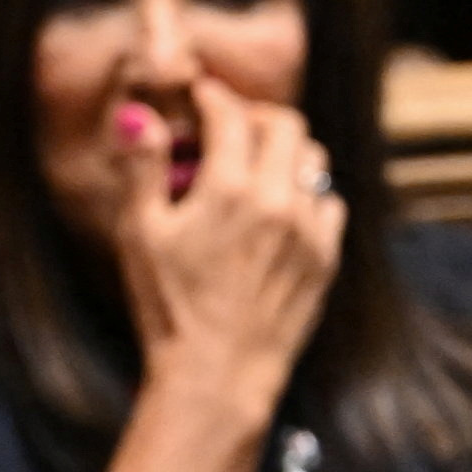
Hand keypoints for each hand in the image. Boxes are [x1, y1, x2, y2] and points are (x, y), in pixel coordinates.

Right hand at [106, 77, 342, 423]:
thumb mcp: (141, 233)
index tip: (200, 98)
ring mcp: (310, 231)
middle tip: (230, 127)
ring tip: (256, 166)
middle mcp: (280, 202)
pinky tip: (281, 208)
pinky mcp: (326, 260)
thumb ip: (143, 168)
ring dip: (286, 151)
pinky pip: (330, 203)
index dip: (212, 97)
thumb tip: (142, 118)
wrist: (217, 374)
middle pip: (286, 125)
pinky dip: (308, 193)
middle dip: (256, 116)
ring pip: (315, 161)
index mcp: (230, 188)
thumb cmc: (169, 307)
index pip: (231, 113)